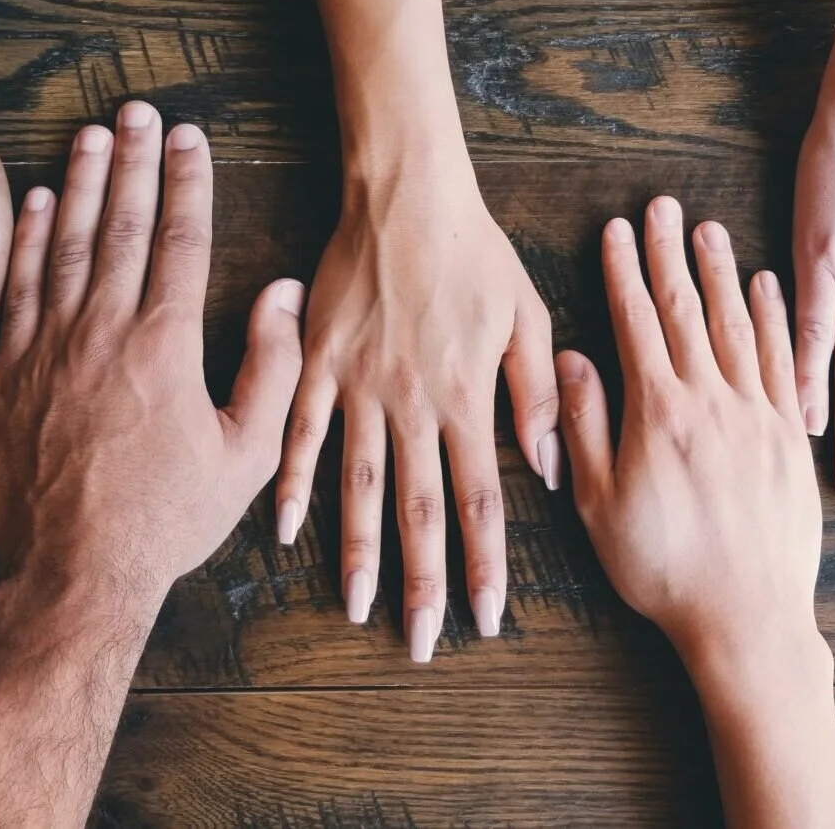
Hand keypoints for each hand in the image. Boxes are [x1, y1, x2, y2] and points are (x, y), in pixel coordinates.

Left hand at [0, 105, 305, 604]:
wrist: (71, 572)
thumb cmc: (166, 519)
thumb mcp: (246, 454)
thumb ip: (272, 367)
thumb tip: (281, 293)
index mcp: (164, 346)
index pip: (179, 240)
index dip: (187, 182)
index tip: (191, 137)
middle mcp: (102, 331)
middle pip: (120, 225)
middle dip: (133, 161)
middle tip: (139, 111)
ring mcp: (46, 347)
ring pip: (65, 243)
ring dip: (81, 183)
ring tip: (92, 133)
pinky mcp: (5, 371)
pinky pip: (17, 286)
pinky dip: (28, 239)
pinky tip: (38, 202)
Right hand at [275, 153, 558, 661]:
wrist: (406, 193)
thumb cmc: (475, 251)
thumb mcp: (526, 315)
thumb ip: (535, 395)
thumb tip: (549, 468)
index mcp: (466, 396)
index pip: (481, 500)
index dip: (485, 564)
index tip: (486, 617)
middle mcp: (412, 403)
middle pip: (419, 509)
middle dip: (423, 582)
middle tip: (422, 641)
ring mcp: (359, 385)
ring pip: (358, 485)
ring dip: (358, 551)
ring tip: (357, 606)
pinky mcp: (318, 362)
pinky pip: (301, 433)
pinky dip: (292, 482)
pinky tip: (285, 529)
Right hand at [556, 197, 819, 661]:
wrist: (747, 617)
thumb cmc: (662, 568)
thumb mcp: (598, 503)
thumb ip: (583, 426)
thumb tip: (570, 359)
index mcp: (658, 412)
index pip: (637, 323)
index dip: (624, 272)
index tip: (617, 230)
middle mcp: (711, 400)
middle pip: (687, 310)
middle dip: (670, 254)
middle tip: (663, 206)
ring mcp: (757, 415)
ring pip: (737, 325)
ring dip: (720, 273)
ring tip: (708, 229)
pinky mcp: (790, 438)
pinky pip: (784, 361)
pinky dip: (774, 318)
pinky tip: (766, 287)